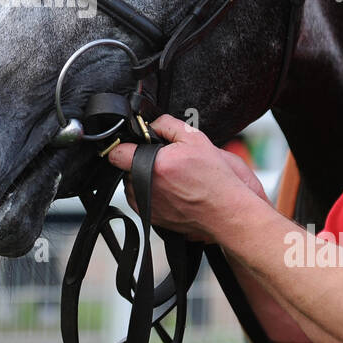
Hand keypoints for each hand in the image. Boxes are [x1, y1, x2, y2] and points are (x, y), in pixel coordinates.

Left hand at [106, 115, 265, 243]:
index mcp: (154, 166)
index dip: (125, 146)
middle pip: (125, 168)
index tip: (134, 145)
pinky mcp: (151, 218)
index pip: (117, 153)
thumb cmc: (214, 179)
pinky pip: (141, 199)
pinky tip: (171, 190)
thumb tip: (151, 124)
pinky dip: (150, 193)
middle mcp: (145, 188)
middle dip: (139, 161)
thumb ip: (167, 124)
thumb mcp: (195, 139)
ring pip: (132, 185)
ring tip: (170, 178)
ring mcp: (146, 205)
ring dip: (143, 178)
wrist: (225, 211)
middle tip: (164, 161)